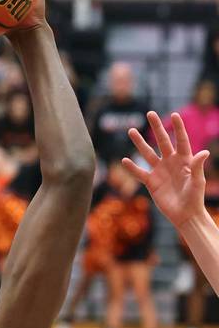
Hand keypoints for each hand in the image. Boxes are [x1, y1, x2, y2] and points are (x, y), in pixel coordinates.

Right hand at [123, 111, 208, 227]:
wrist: (185, 214)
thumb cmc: (195, 197)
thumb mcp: (198, 181)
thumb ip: (198, 166)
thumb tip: (203, 152)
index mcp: (185, 159)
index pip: (181, 140)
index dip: (178, 127)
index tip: (174, 114)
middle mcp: (171, 162)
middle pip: (162, 141)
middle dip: (157, 127)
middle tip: (150, 113)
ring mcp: (160, 171)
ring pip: (148, 153)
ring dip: (140, 142)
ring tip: (131, 130)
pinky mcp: (151, 182)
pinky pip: (139, 172)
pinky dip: (132, 167)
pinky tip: (125, 160)